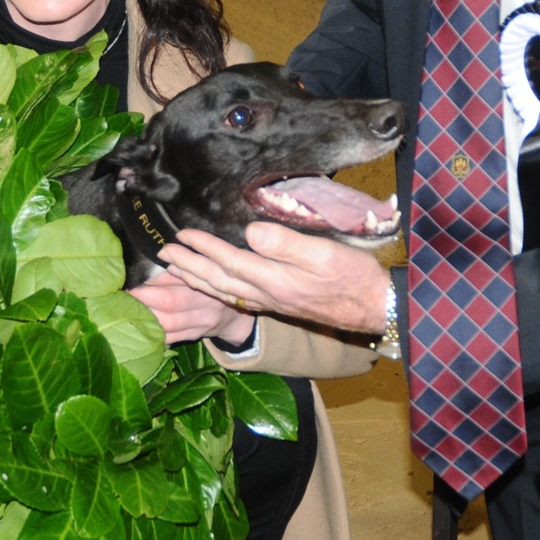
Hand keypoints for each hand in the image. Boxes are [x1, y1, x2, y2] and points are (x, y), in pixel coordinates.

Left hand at [129, 268, 257, 345]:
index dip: (155, 282)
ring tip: (127, 312)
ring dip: (147, 318)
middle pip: (172, 303)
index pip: (179, 280)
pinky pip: (173, 338)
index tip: (133, 282)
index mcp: (208, 284)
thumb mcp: (205, 274)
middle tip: (124, 297)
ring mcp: (201, 324)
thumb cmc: (215, 289)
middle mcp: (205, 304)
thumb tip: (155, 264)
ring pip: (170, 323)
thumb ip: (181, 270)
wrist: (235, 317)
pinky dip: (155, 336)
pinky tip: (139, 332)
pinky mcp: (195, 336)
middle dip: (145, 300)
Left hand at [157, 224, 390, 334]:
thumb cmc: (353, 277)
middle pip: (218, 282)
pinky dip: (217, 289)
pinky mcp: (280, 304)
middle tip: (164, 254)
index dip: (203, 248)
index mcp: (274, 281)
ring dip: (198, 279)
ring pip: (225, 292)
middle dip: (189, 267)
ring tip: (178, 269)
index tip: (181, 235)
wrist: (374, 307)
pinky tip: (214, 285)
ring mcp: (272, 302)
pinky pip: (237, 297)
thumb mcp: (324, 254)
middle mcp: (267, 295)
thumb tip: (252, 232)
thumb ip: (286, 244)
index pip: (229, 262)